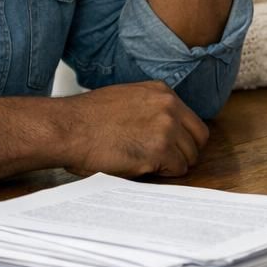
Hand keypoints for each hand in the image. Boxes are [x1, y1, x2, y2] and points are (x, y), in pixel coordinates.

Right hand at [54, 81, 209, 177]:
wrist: (68, 128)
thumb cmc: (86, 119)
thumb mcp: (127, 98)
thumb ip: (150, 109)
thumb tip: (164, 128)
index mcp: (162, 92)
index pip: (192, 120)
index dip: (183, 138)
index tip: (172, 147)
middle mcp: (169, 106)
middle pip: (198, 138)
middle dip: (184, 152)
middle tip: (165, 162)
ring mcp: (167, 128)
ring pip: (189, 156)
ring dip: (172, 164)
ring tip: (148, 165)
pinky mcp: (160, 150)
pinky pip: (177, 169)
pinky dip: (164, 174)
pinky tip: (144, 169)